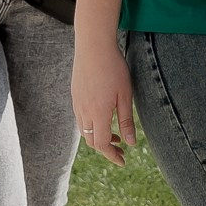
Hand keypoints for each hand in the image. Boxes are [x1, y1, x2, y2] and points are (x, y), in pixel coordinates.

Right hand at [72, 32, 136, 167]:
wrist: (93, 45)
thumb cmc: (114, 68)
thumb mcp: (126, 95)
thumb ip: (126, 121)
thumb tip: (131, 144)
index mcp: (98, 113)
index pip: (101, 144)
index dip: (111, 155)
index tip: (122, 161)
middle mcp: (84, 111)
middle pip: (91, 140)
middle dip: (105, 148)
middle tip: (120, 149)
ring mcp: (77, 102)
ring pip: (84, 129)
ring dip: (97, 136)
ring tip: (114, 134)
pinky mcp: (75, 94)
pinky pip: (80, 117)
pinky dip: (91, 125)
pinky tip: (102, 117)